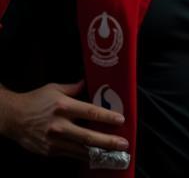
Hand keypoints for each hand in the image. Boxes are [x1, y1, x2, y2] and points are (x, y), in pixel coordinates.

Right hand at [0, 81, 126, 160]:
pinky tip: (95, 156)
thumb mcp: (55, 88)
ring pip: (80, 150)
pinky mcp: (49, 151)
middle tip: (123, 144)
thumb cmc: (35, 100)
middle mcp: (60, 126)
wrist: (13, 118)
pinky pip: (70, 155)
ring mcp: (54, 141)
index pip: (91, 112)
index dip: (107, 117)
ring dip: (99, 153)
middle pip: (88, 136)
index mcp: (64, 107)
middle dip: (108, 141)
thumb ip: (74, 87)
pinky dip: (84, 156)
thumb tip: (89, 82)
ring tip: (114, 154)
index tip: (121, 120)